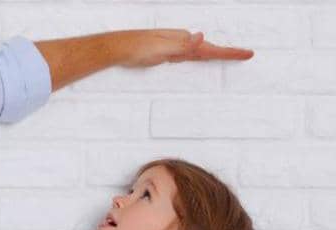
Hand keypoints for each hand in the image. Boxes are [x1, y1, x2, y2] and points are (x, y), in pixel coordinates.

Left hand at [120, 29, 253, 67]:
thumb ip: (181, 45)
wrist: (118, 48)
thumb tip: (201, 37)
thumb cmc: (137, 48)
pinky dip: (198, 57)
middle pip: (209, 48)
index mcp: (183, 40)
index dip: (229, 52)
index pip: (211, 48)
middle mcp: (181, 41)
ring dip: (215, 54)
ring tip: (230, 55)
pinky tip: (198, 58)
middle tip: (246, 55)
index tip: (247, 54)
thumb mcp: (160, 48)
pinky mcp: (165, 53)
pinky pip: (188, 56)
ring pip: (200, 52)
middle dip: (227, 52)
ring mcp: (174, 47)